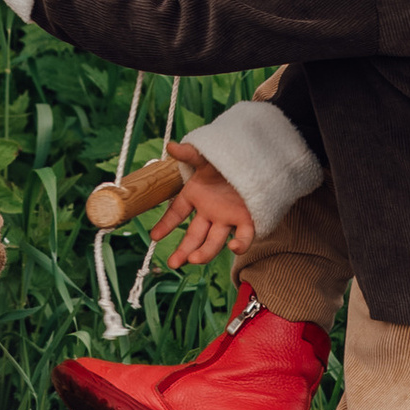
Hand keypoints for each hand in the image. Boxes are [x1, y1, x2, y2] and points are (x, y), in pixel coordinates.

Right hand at [152, 152, 256, 267]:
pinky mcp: (247, 220)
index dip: (165, 224)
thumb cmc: (227, 158)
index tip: (154, 236)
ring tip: (194, 259)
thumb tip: (171, 146)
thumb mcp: (207, 156)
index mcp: (196, 196)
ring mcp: (227, 218)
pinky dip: (240, 244)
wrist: (255, 158)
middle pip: (194, 235)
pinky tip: (233, 247)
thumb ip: (190, 154)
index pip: (176, 213)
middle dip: (183, 250)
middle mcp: (210, 212)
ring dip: (204, 252)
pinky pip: (243, 236)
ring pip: (214, 241)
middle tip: (174, 262)